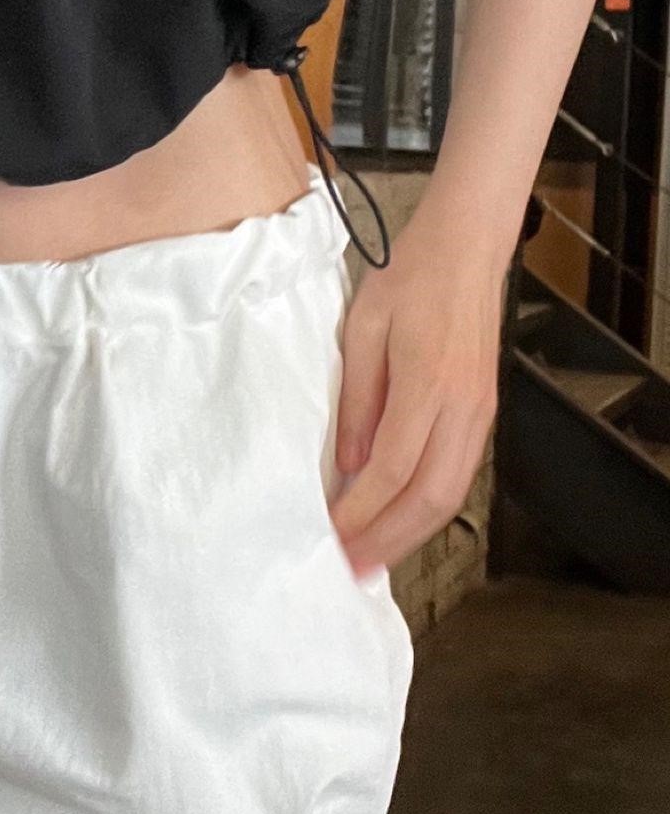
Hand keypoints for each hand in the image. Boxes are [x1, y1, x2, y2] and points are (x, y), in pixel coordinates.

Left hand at [328, 204, 504, 578]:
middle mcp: (462, 407)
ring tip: (374, 556)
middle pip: (429, 498)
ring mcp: (480, 411)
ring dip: (412, 532)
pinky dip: (430, 505)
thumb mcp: (362, 328)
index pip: (391, 470)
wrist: (467, 246)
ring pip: (451, 493)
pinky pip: (461, 473)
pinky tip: (401, 515)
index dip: (360, 511)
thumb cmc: (409, 276)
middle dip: (389, 540)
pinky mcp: (484, 410)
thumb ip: (356, 399)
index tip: (329, 535)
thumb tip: (350, 464)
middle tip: (352, 567)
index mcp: (428, 384)